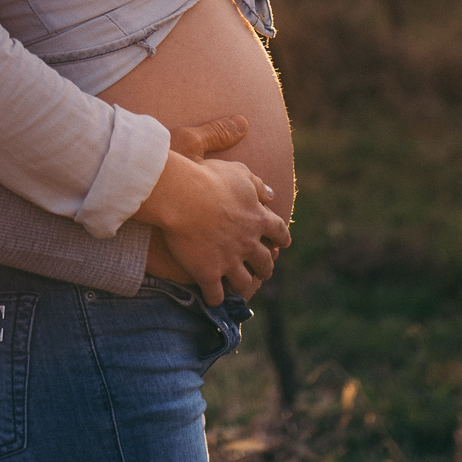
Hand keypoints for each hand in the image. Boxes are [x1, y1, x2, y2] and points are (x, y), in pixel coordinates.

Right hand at [134, 115, 289, 305]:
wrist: (179, 194)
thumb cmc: (199, 173)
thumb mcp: (228, 161)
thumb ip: (244, 165)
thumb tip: (263, 168)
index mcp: (256, 215)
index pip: (278, 230)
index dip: (281, 237)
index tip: (283, 242)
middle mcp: (248, 241)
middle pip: (265, 261)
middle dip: (266, 266)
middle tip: (264, 270)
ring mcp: (229, 259)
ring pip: (244, 282)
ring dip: (244, 286)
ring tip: (242, 288)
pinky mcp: (207, 272)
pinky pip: (215, 294)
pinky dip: (216, 298)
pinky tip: (213, 299)